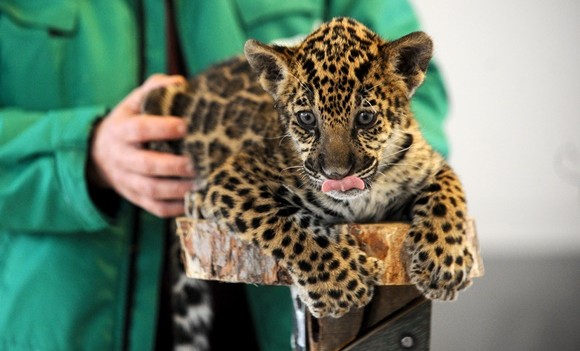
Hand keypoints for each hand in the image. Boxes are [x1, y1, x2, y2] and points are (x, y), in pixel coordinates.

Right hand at [88, 74, 193, 216]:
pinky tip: (196, 199)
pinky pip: (156, 207)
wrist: (100, 154)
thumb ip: (155, 89)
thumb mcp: (134, 102)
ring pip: (152, 189)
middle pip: (146, 165)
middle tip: (199, 161)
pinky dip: (177, 207)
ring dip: (179, 188)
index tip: (185, 126)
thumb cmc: (129, 121)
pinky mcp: (136, 198)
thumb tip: (180, 83)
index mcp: (121, 130)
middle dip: (174, 165)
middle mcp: (121, 157)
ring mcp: (127, 181)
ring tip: (203, 181)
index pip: (139, 129)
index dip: (161, 128)